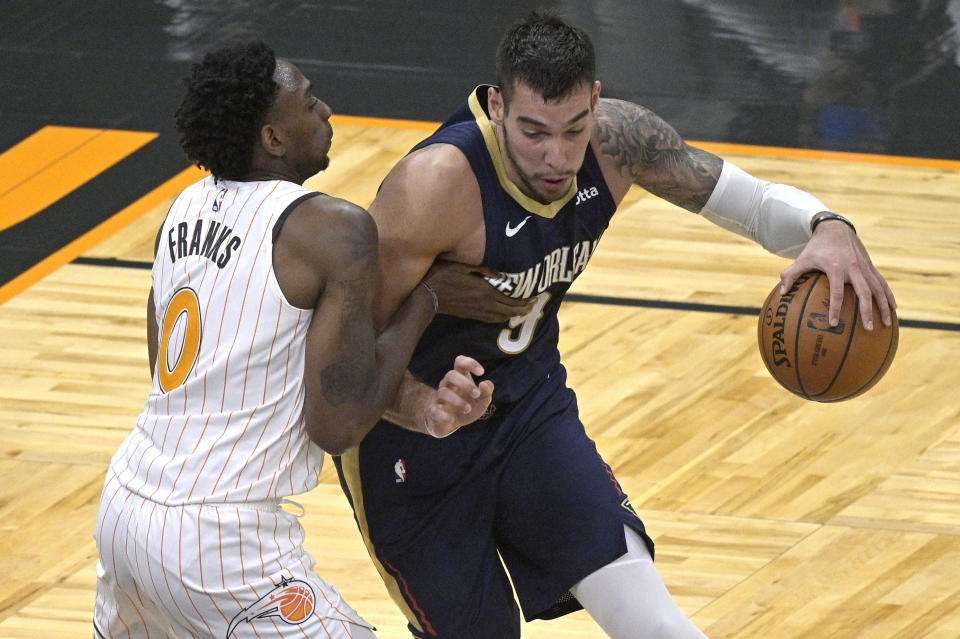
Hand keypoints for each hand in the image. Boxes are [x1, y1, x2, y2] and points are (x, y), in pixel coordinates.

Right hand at [421, 355, 493, 437]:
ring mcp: (439, 397)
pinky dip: (443, 415)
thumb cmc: (467, 406)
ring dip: (458, 401)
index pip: (460, 362)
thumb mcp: (481, 401)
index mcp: (460, 377)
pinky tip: (452, 419)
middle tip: (476, 394)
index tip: (481, 372)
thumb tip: (484, 384)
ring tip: (468, 409)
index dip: (470, 363)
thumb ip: (487, 392)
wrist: (450, 423)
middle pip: (451, 375)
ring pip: (443, 392)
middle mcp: (448, 384)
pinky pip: (435, 410)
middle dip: (465, 384)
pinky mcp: (433, 411)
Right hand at [423, 260, 533, 322]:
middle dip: (523, 309)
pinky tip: (505, 315)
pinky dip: (502, 318)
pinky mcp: (472, 315)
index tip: (535, 297)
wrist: (427, 296)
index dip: (524, 300)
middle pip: (509, 310)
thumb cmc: (442, 276)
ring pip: (502, 317)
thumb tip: (499, 274)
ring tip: (523, 310)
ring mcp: (478, 312)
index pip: (510, 299)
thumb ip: (481, 268)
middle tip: (534, 305)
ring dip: (514, 315)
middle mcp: (484, 304)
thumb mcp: (461, 265)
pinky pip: (492, 320)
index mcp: (484, 290)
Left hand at [780, 219, 895, 328]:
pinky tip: (894, 309)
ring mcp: (864, 267)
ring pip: (878, 288)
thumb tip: (782, 293)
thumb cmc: (816, 247)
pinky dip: (889, 295)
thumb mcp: (802, 258)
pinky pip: (882, 283)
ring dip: (884, 306)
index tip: (833, 323)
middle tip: (868, 328)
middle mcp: (853, 267)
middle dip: (867, 311)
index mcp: (836, 267)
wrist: (836, 228)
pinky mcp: (871, 266)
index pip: (836, 292)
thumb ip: (790, 274)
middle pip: (864, 292)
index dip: (834, 308)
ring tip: (887, 324)